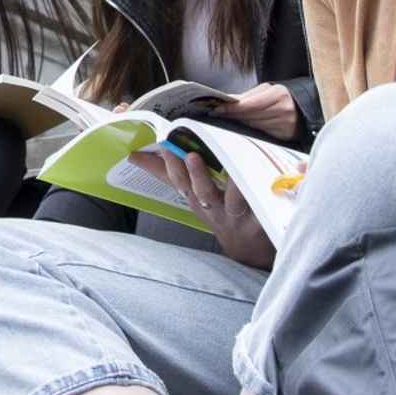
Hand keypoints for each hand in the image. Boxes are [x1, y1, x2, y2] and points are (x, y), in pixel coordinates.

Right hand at [149, 148, 276, 269]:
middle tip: (189, 155)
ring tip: (229, 167)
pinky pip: (260, 206)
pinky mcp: (259, 222)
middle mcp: (213, 210)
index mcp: (195, 199)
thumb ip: (166, 173)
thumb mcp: (191, 193)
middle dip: (193, 174)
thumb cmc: (217, 212)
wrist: (249, 249)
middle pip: (200, 192)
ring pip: (231, 199)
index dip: (167, 166)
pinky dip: (260, 192)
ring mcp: (236, 217)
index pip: (177, 182)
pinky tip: (257, 177)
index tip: (161, 145)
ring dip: (232, 185)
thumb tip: (134, 155)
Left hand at [217, 82, 298, 141]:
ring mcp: (285, 124)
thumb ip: (248, 96)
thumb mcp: (268, 90)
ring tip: (230, 117)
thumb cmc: (283, 97)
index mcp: (279, 94)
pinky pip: (262, 133)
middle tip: (218, 112)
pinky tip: (245, 125)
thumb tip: (228, 100)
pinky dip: (252, 128)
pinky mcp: (285, 135)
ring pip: (254, 125)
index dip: (232, 107)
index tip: (217, 108)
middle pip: (250, 116)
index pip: (249, 104)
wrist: (305, 108)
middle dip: (233, 114)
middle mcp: (284, 110)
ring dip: (241, 122)